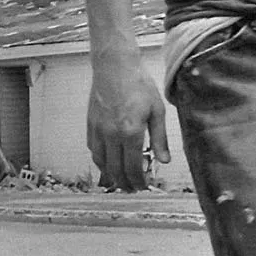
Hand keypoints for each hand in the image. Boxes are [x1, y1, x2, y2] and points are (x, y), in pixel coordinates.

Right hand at [87, 53, 170, 191]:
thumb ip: (159, 138)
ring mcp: (98, 130)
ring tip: (119, 180)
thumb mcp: (156, 110)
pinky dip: (100, 160)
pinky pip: (93, 149)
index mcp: (131, 133)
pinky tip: (107, 161)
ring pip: (101, 162)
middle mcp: (112, 135)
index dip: (138, 181)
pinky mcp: (90, 124)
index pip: (133, 167)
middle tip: (132, 189)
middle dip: (124, 183)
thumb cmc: (138, 85)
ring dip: (110, 175)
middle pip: (116, 169)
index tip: (142, 186)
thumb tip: (164, 161)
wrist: (114, 67)